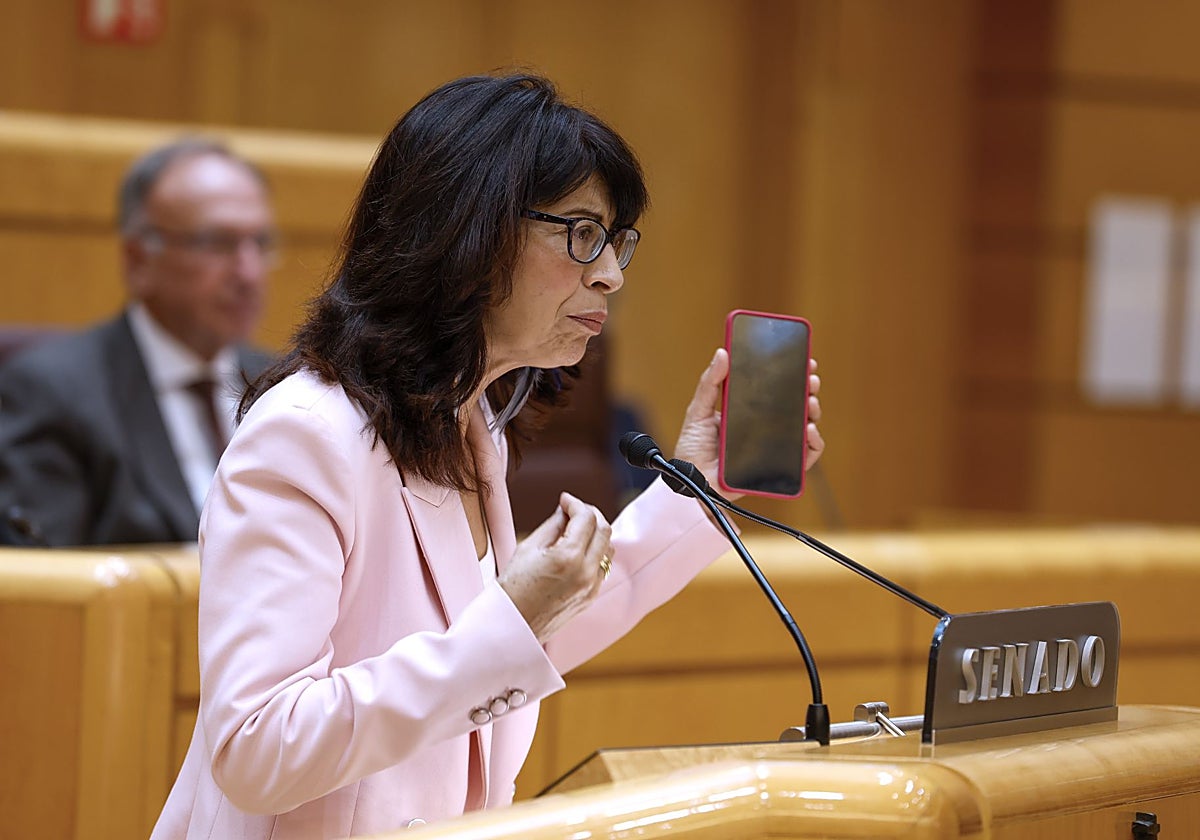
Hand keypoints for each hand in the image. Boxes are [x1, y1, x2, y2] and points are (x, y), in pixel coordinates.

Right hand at [498, 492, 611, 642]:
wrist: (512, 627)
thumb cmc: (513, 588)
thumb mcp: (528, 548)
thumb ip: (552, 525)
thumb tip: (565, 510)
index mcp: (569, 557)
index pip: (586, 517)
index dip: (575, 503)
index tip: (564, 500)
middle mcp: (587, 572)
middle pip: (604, 529)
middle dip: (590, 514)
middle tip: (573, 510)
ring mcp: (592, 587)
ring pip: (608, 548)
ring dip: (596, 533)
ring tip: (575, 529)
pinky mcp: (591, 597)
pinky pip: (603, 567)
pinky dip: (595, 552)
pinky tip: (577, 550)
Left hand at [671, 350, 824, 494]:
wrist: (691, 483)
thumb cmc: (692, 450)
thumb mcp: (698, 412)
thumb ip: (710, 383)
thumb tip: (722, 353)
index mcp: (748, 411)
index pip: (775, 389)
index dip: (792, 374)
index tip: (802, 359)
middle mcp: (764, 428)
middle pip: (795, 405)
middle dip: (808, 389)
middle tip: (811, 379)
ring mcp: (773, 447)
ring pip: (804, 427)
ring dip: (813, 411)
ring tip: (810, 401)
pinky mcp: (778, 468)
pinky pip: (804, 457)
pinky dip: (813, 443)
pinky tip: (809, 430)